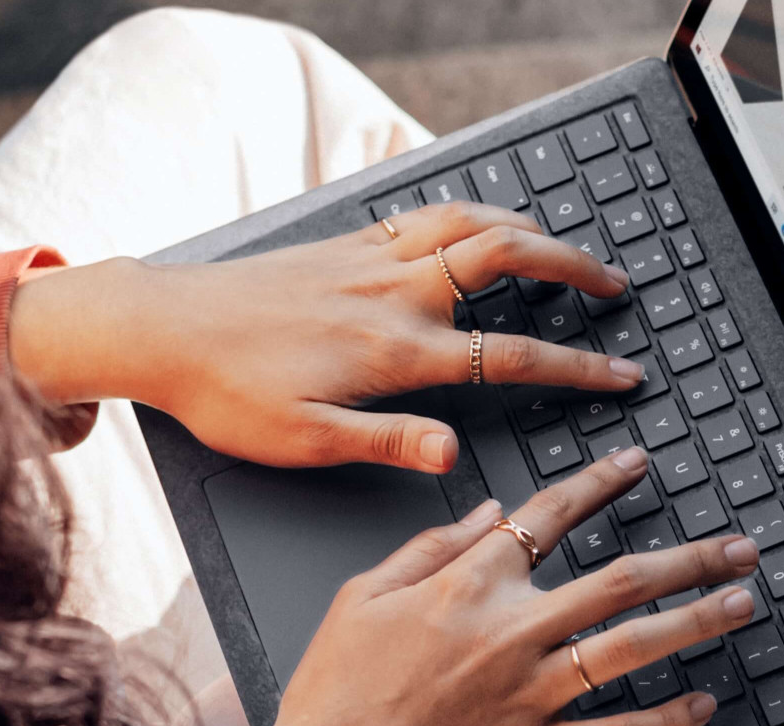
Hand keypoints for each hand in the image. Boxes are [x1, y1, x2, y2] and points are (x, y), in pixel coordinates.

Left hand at [8, 202, 639, 471]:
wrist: (161, 328)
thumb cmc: (225, 392)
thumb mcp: (304, 441)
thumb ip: (387, 443)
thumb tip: (454, 455)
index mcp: (395, 349)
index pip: (510, 354)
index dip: (578, 367)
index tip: (622, 375)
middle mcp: (393, 292)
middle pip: (507, 260)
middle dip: (573, 269)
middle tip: (615, 286)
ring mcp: (370, 259)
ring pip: (471, 222)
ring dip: (529, 229)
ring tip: (564, 247)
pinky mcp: (345, 242)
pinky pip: (427, 212)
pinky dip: (472, 212)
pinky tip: (482, 224)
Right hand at [227, 447, 761, 725]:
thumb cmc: (333, 701)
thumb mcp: (360, 599)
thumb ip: (428, 548)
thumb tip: (483, 511)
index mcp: (465, 587)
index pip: (548, 516)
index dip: (600, 484)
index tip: (637, 465)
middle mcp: (510, 632)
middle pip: (620, 580)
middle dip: (689, 558)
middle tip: (736, 546)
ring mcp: (531, 694)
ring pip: (634, 646)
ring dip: (697, 620)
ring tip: (743, 603)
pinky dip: (667, 719)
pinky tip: (703, 704)